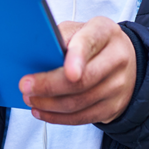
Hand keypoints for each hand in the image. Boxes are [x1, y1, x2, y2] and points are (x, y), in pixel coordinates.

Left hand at [19, 16, 136, 125]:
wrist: (123, 59)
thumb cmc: (92, 42)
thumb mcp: (78, 30)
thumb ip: (61, 38)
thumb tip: (34, 54)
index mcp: (105, 32)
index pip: (89, 43)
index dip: (77, 58)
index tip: (66, 72)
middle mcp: (117, 58)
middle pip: (83, 80)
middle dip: (49, 86)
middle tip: (26, 86)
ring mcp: (118, 86)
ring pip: (79, 103)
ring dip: (49, 104)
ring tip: (30, 98)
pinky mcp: (112, 107)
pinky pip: (82, 118)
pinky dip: (58, 117)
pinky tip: (42, 110)